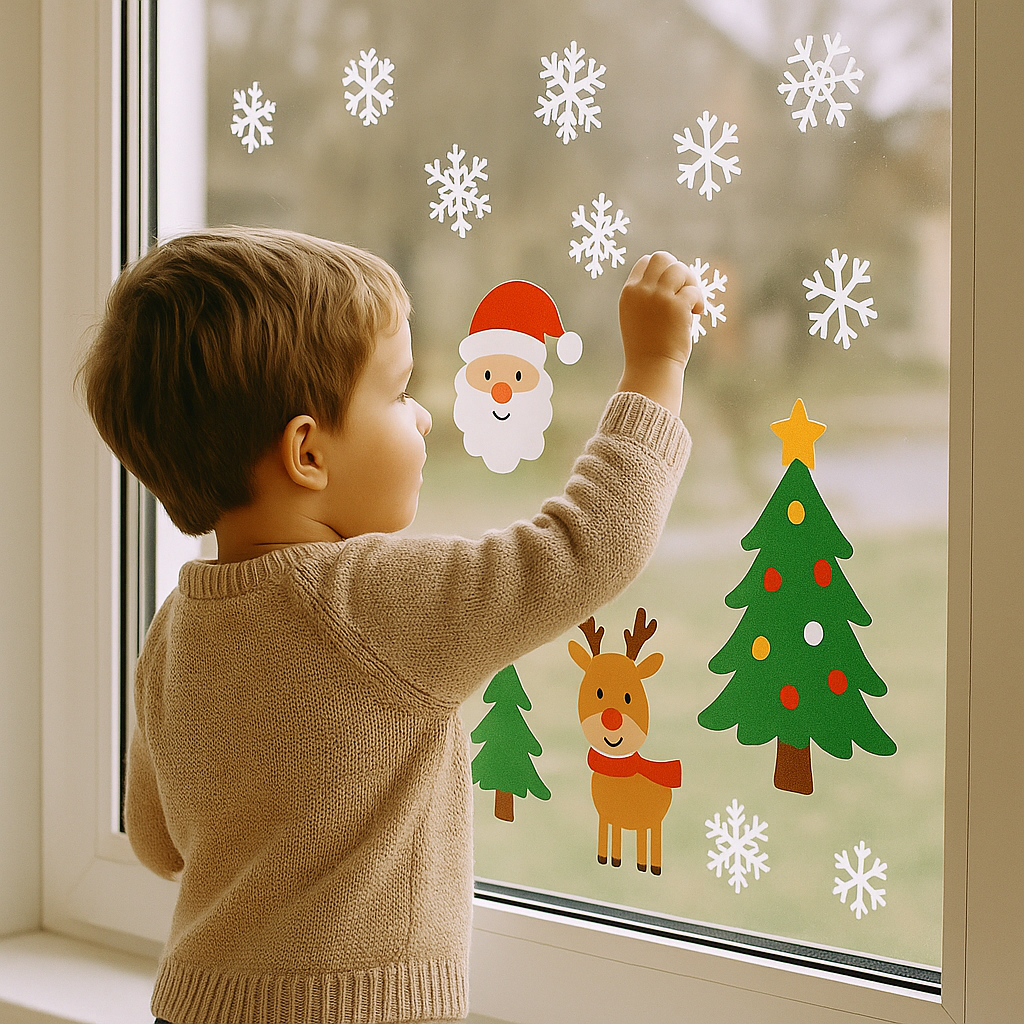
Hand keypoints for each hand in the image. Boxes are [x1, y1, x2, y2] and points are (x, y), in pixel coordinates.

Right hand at [616, 252, 704, 414]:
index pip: (646, 262)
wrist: (651, 369)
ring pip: (680, 269)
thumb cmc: (647, 347)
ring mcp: (659, 297)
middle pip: (662, 258)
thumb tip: (673, 275)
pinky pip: (693, 290)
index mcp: (629, 293)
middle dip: (678, 270)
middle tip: (684, 291)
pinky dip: (699, 300)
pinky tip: (697, 314)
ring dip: (690, 284)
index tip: (670, 289)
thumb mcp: (637, 316)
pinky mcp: (677, 306)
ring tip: (691, 304)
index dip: (662, 271)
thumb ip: (646, 295)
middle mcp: (641, 291)